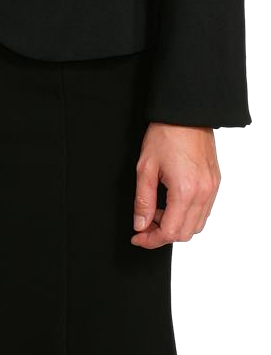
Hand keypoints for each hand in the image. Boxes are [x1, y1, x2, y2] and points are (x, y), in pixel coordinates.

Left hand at [131, 123, 220, 247]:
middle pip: (185, 234)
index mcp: (184, 191)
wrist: (187, 113)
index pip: (169, 232)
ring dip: (176, 227)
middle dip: (162, 236)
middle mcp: (203, 194)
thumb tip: (140, 225)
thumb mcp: (145, 168)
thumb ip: (143, 201)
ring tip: (158, 213)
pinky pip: (204, 212)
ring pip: (197, 226)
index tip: (138, 237)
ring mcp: (213, 189)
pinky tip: (172, 204)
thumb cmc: (166, 135)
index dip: (151, 240)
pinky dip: (188, 216)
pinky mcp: (216, 183)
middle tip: (145, 226)